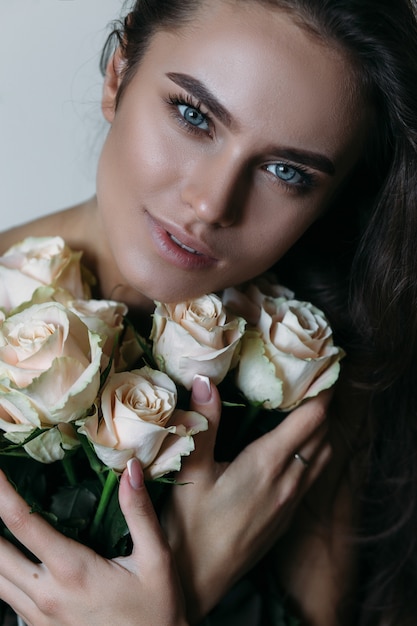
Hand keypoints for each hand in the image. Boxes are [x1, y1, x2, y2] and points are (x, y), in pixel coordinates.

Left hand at [0, 463, 187, 625]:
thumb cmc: (157, 609)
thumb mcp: (156, 558)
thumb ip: (139, 512)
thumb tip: (130, 468)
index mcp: (72, 571)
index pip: (23, 522)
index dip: (1, 492)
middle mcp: (46, 595)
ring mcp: (39, 617)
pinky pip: (8, 598)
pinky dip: (2, 573)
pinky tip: (11, 558)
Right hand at [162, 375, 331, 622]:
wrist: (198, 580)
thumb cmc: (190, 526)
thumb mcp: (192, 471)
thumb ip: (204, 424)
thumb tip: (206, 380)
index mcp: (267, 464)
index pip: (311, 420)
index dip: (320, 393)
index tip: (318, 371)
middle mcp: (288, 482)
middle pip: (323, 435)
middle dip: (322, 406)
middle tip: (308, 383)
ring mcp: (290, 502)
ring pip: (322, 457)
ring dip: (321, 431)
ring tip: (305, 411)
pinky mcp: (286, 518)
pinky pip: (313, 477)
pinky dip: (314, 454)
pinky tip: (295, 451)